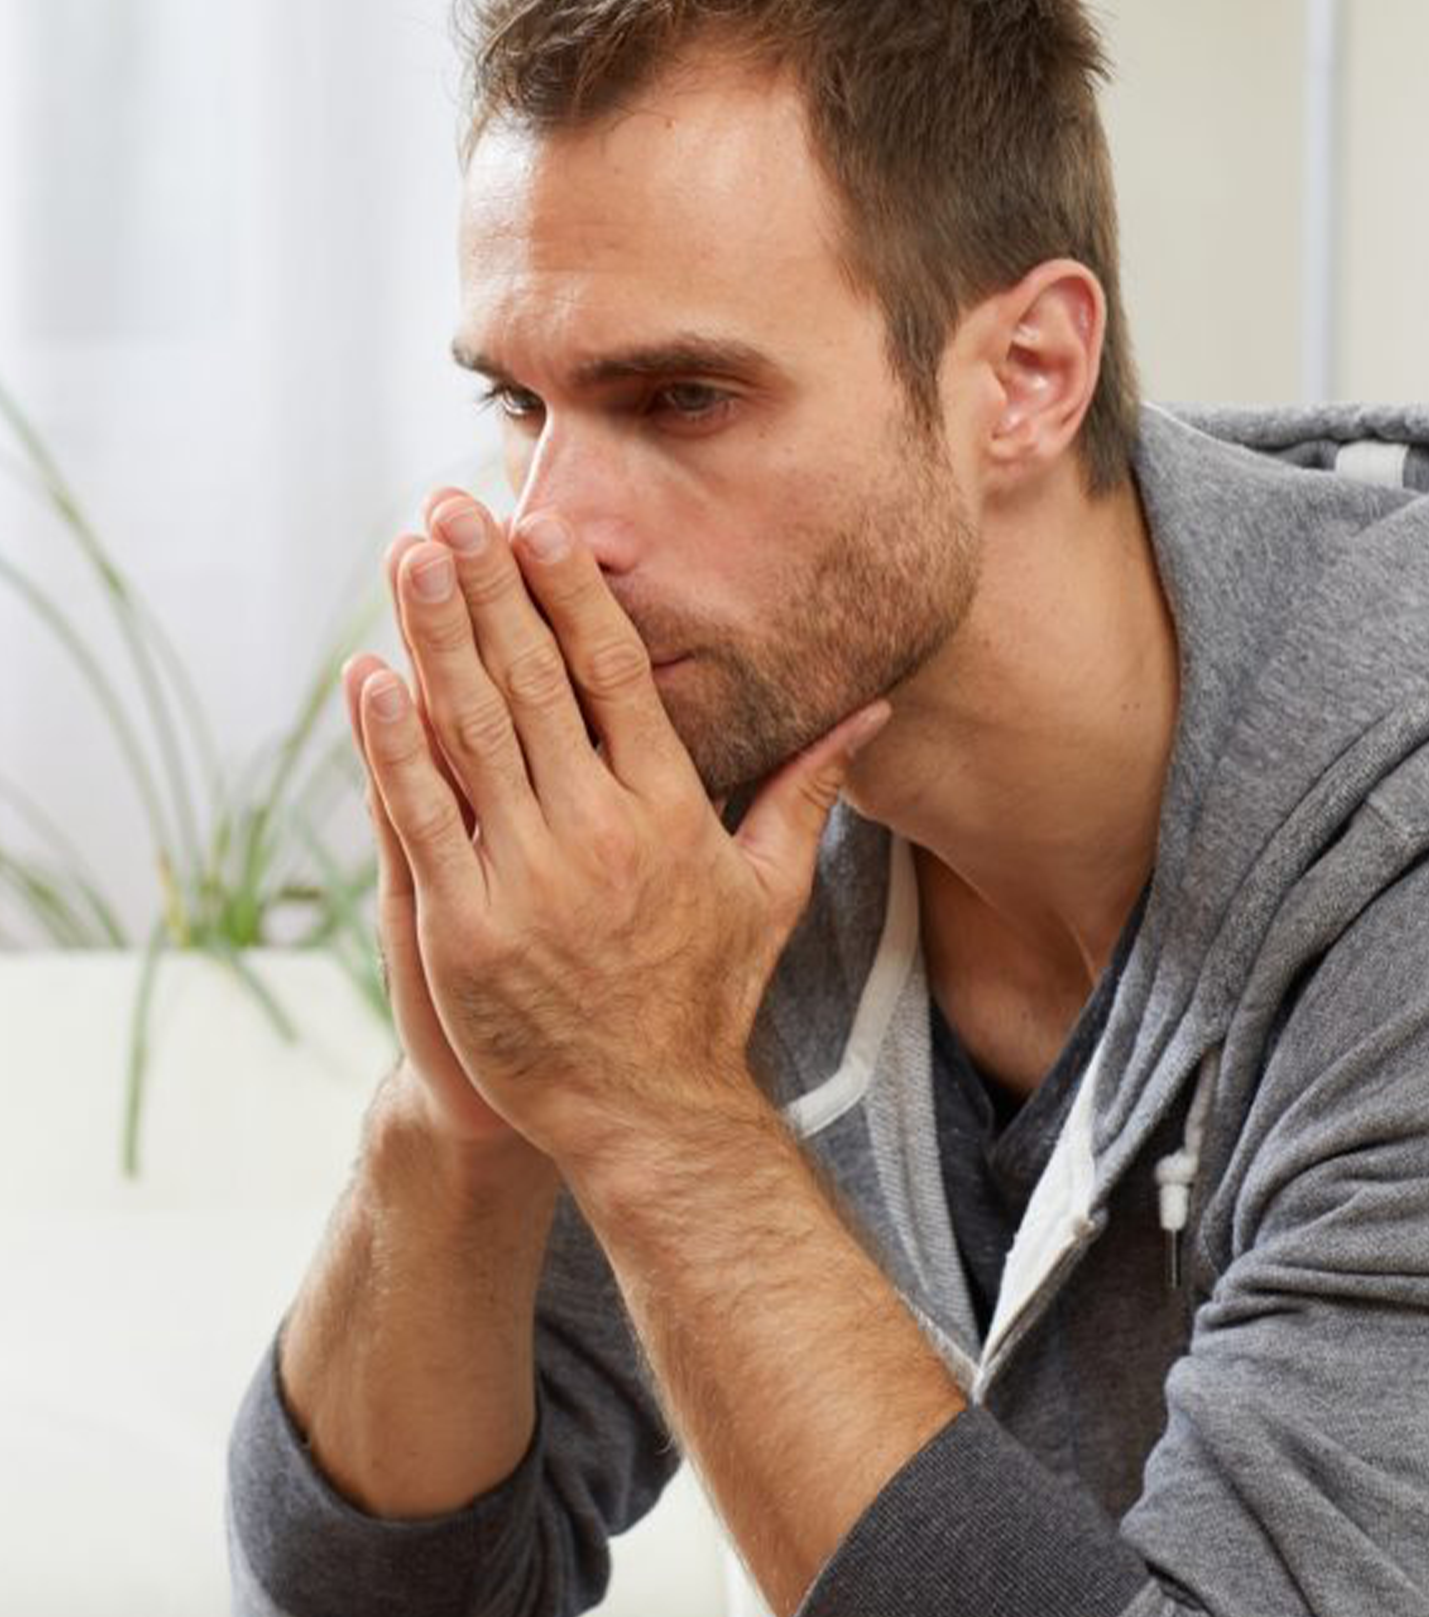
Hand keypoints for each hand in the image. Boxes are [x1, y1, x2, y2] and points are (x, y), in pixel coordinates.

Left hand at [349, 491, 890, 1180]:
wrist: (648, 1111)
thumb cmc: (707, 996)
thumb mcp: (771, 887)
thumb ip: (807, 787)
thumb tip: (871, 711)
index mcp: (668, 809)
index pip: (615, 674)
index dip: (572, 591)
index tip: (540, 524)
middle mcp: (597, 830)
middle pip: (534, 680)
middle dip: (488, 584)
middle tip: (451, 505)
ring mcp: (525, 877)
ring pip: (472, 730)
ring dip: (434, 634)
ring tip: (407, 554)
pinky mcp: (463, 926)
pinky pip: (419, 815)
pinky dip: (391, 742)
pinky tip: (370, 672)